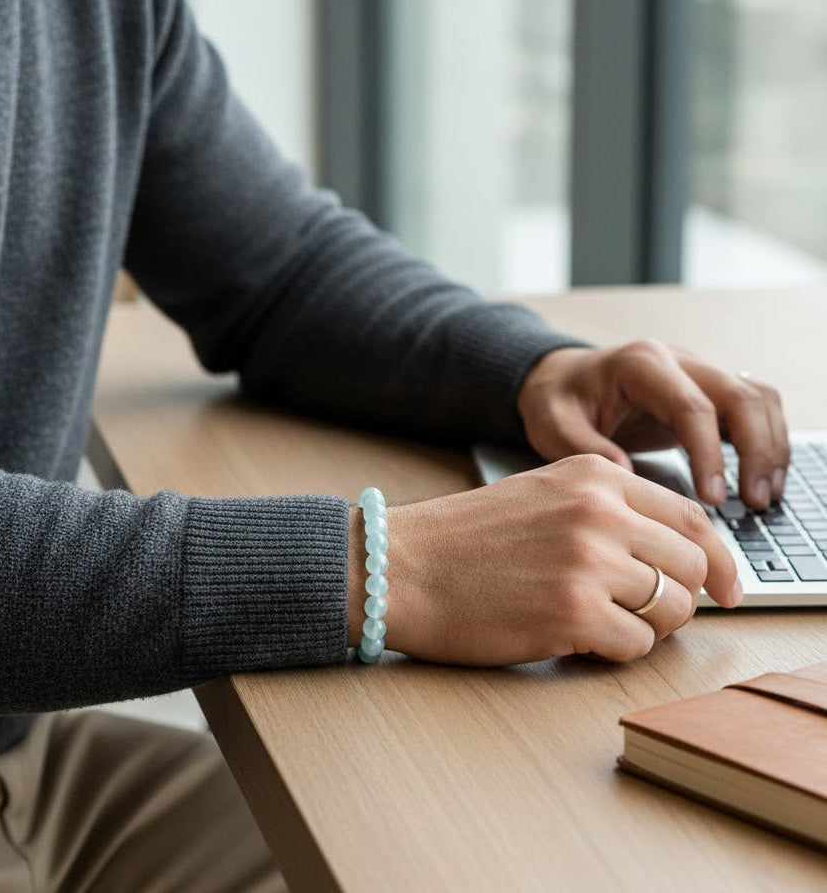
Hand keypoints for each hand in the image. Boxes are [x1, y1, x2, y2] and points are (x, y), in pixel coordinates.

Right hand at [347, 455, 741, 665]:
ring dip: (646, 627)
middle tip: (649, 614)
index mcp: (594, 476)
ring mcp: (588, 562)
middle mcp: (599, 511)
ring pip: (672, 610)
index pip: (691, 518)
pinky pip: (636, 646)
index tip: (726, 587)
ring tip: (601, 623)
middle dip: (680, 598)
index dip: (718, 560)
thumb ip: (609, 511)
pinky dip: (615, 651)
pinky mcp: (573, 613)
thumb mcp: (542, 494)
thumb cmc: (464, 538)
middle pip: (692, 566)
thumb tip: (677, 557)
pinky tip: (575, 637)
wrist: (401, 566)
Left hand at [517, 341, 788, 509]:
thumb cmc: (555, 400)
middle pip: (740, 396)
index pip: (692, 406)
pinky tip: (761, 480)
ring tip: (764, 496)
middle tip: (755, 500)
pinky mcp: (705, 391)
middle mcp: (678, 361)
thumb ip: (588, 448)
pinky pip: (752, 407)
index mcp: (641, 364)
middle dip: (757, 450)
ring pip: (756, 398)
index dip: (709, 453)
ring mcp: (696, 373)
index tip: (713, 496)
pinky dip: (765, 441)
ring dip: (770, 446)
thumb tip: (629, 478)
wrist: (558, 379)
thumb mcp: (553, 424)